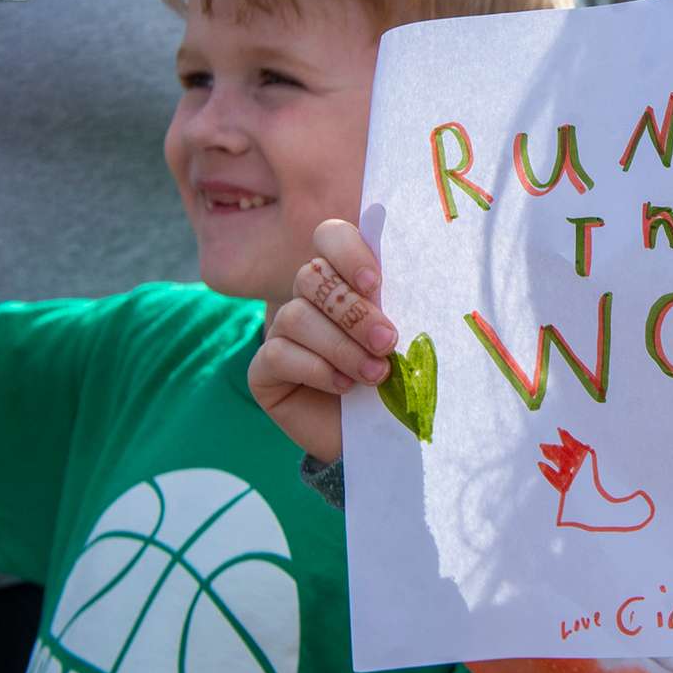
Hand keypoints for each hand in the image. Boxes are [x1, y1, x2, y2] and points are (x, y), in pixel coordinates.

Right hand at [248, 218, 398, 462]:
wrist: (379, 435)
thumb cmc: (398, 377)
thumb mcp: (405, 336)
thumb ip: (399, 302)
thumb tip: (408, 276)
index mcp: (343, 278)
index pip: (330, 237)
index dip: (348, 252)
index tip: (376, 283)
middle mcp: (307, 298)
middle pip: (312, 277)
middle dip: (354, 311)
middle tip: (387, 341)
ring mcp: (281, 333)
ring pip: (296, 316)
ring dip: (341, 346)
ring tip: (375, 373)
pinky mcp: (264, 371)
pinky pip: (278, 354)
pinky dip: (316, 369)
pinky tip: (343, 387)